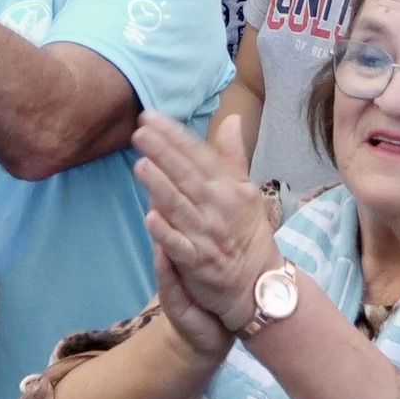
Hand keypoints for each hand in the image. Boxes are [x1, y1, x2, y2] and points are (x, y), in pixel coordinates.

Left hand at [130, 113, 276, 339]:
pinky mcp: (198, 262)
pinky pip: (180, 246)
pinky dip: (166, 233)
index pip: (198, 155)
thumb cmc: (246, 232)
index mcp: (228, 187)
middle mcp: (218, 207)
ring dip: (161, 187)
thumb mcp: (246, 190)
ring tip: (141, 165)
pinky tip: (150, 217)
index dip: (174, 135)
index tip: (150, 116)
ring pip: (180, 207)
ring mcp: (207, 235)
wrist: (258, 281)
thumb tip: (231, 119)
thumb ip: (232, 156)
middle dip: (164, 153)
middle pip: (187, 176)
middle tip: (140, 132)